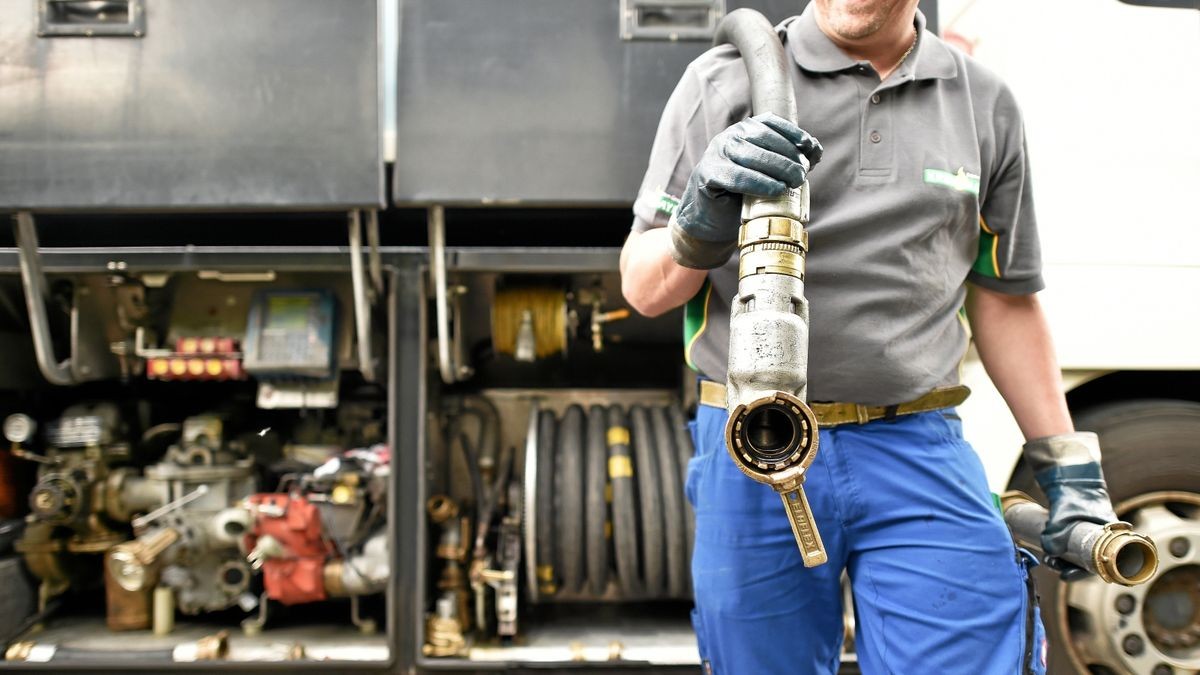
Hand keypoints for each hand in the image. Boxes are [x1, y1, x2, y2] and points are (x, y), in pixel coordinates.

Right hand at [675, 113, 821, 244]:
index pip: (770, 123)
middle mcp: (729, 137)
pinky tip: (775, 190)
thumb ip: (790, 160)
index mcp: (744, 131)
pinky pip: (736, 176)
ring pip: (750, 155)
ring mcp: (716, 154)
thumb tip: (815, 151)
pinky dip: (758, 183)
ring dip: (777, 168)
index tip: (810, 147)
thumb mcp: (770, 174)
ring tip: (794, 182)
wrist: (712, 217)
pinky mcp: (708, 174)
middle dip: (787, 155)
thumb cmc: (743, 193)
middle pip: (762, 139)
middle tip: (803, 174)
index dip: (793, 133)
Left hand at [1025, 432, 1119, 580]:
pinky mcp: (1081, 531)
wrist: (1073, 477)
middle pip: (1089, 563)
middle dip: (1070, 568)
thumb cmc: (1076, 495)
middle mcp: (1104, 538)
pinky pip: (1074, 548)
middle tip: (1052, 566)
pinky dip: (1063, 553)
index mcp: (1109, 536)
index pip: (1101, 564)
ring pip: (1080, 556)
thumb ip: (1055, 533)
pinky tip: (1050, 554)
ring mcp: (1092, 535)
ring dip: (1064, 561)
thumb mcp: (1064, 514)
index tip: (1066, 576)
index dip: (1082, 574)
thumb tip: (1049, 551)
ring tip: (1048, 560)